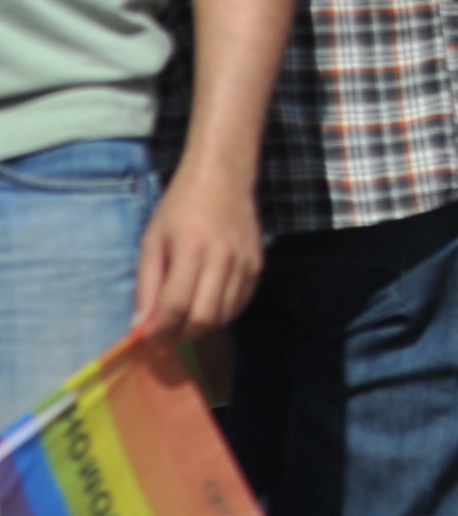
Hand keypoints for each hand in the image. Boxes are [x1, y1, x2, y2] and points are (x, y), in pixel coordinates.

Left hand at [135, 157, 261, 336]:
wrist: (223, 177)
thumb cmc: (180, 206)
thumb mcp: (152, 240)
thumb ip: (146, 283)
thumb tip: (141, 324)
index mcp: (191, 249)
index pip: (176, 305)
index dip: (159, 330)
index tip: (146, 338)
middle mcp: (223, 258)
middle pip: (204, 317)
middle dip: (180, 334)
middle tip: (165, 334)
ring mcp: (245, 262)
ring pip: (225, 315)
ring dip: (201, 328)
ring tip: (183, 323)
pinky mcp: (258, 264)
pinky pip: (241, 303)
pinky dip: (222, 315)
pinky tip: (206, 309)